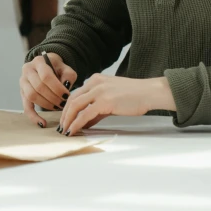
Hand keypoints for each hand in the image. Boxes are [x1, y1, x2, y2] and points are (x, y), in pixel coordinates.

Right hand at [20, 52, 76, 127]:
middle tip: (63, 103)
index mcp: (39, 61)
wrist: (47, 65)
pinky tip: (42, 123)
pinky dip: (33, 117)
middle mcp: (27, 70)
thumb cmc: (57, 68)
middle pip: (38, 87)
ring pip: (32, 96)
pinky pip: (26, 107)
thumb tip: (66, 87)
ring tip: (58, 107)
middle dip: (53, 98)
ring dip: (46, 105)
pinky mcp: (22, 93)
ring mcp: (22, 82)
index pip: (46, 76)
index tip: (67, 96)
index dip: (57, 88)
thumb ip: (68, 76)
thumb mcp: (65, 68)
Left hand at [59, 74, 174, 135]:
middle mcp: (95, 83)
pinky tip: (73, 130)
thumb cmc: (134, 95)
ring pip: (75, 105)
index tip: (65, 119)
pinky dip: (76, 123)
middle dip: (64, 114)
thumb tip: (86, 121)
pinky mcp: (104, 101)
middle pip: (72, 99)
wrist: (148, 92)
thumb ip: (97, 108)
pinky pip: (85, 114)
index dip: (68, 108)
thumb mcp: (111, 98)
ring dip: (68, 120)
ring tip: (65, 131)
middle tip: (61, 127)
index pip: (76, 94)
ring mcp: (99, 91)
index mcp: (96, 80)